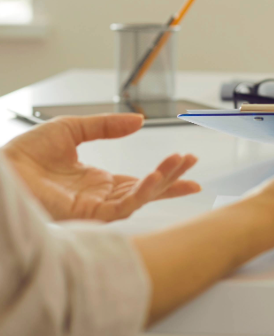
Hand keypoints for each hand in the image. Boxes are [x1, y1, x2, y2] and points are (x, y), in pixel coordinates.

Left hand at [3, 114, 200, 220]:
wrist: (2, 169)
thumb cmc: (25, 155)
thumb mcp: (74, 128)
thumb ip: (108, 125)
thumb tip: (138, 120)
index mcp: (98, 182)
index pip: (140, 181)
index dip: (165, 174)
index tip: (186, 163)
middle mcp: (100, 198)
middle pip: (147, 191)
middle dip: (173, 178)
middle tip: (192, 161)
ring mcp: (95, 208)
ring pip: (140, 199)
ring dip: (163, 182)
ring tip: (178, 163)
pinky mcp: (87, 215)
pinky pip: (123, 208)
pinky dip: (143, 193)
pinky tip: (155, 177)